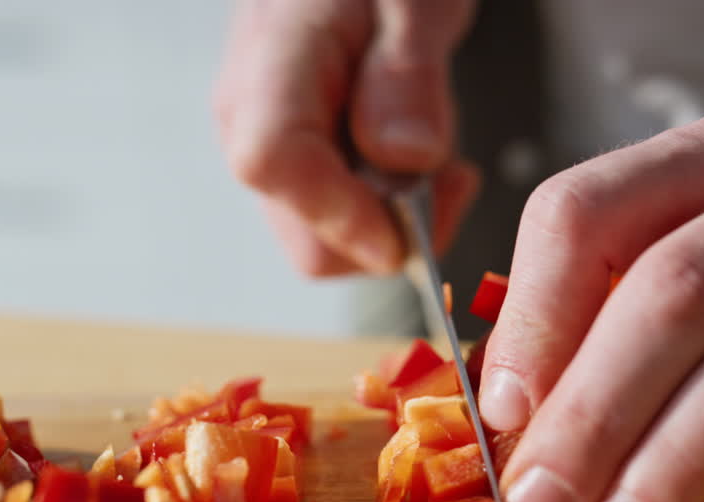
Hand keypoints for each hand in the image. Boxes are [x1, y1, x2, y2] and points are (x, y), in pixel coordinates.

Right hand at [215, 0, 479, 275]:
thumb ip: (409, 73)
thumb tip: (406, 157)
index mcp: (272, 60)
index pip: (273, 161)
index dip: (342, 215)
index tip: (409, 232)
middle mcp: (251, 114)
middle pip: (305, 235)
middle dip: (388, 234)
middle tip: (452, 181)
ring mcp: (268, 144)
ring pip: (325, 240)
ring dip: (394, 223)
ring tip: (440, 161)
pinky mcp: (294, 161)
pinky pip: (335, 218)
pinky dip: (386, 211)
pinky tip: (416, 163)